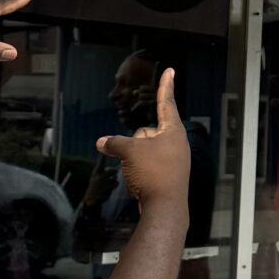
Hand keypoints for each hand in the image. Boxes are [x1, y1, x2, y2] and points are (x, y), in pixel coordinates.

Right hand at [98, 67, 189, 211]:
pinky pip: (146, 165)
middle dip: (134, 143)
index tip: (171, 70)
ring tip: (138, 174)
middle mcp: (176, 143)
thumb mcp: (129, 152)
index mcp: (173, 130)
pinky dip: (139, 171)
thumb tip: (101, 142)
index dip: (165, 85)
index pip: (166, 102)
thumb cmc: (153, 173)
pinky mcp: (167, 175)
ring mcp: (173, 160)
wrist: (165, 207)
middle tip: (136, 160)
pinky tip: (139, 182)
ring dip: (134, 159)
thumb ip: (114, 143)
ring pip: (143, 150)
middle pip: (146, 132)